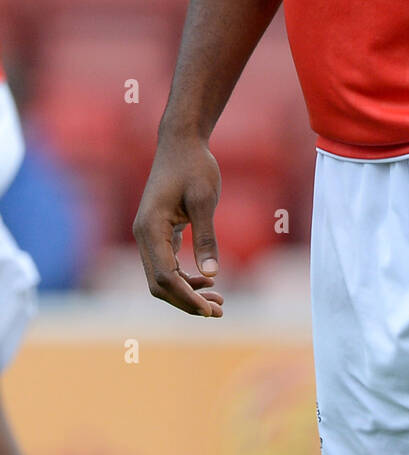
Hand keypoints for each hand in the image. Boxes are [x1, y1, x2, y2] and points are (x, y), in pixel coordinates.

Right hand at [133, 133, 224, 316]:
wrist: (182, 142)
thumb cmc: (194, 166)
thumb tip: (212, 275)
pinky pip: (167, 264)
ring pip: (162, 277)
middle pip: (159, 284)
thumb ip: (206, 236)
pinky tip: (208, 281)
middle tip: (219, 312)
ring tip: (219, 302)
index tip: (210, 310)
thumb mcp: (205, 199)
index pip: (164, 276)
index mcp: (150, 229)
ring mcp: (148, 235)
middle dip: (187, 302)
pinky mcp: (158, 232)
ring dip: (187, 292)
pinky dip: (184, 277)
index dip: (186, 297)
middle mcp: (143, 236)